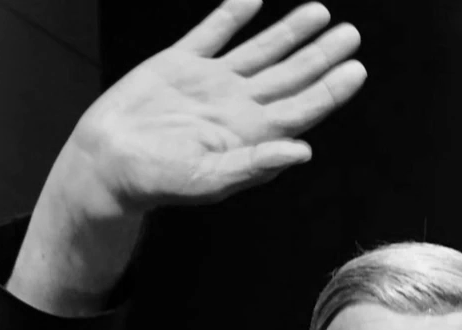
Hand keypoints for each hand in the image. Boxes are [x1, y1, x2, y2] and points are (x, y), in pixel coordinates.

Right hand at [59, 0, 365, 214]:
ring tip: (319, 11)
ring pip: (261, 51)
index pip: (302, 108)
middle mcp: (238, 106)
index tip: (357, 69)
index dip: (331, 89)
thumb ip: (257, 165)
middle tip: (351, 34)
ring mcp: (211, 83)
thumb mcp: (209, 180)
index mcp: (251, 135)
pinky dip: (233, 13)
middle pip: (290, 76)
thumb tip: (303, 151)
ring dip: (290, 32)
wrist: (104, 163)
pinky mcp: (180, 64)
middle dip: (321, 55)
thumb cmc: (157, 181)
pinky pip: (213, 32)